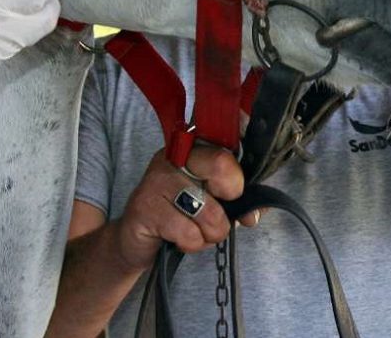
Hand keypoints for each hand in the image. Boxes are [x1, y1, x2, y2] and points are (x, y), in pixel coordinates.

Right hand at [114, 147, 255, 270]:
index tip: (234, 195)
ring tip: (193, 230)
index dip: (239, 176)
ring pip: (210, 211)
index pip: (229, 147)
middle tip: (216, 214)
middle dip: (229, 200)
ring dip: (210, 233)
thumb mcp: (214, 204)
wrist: (136, 242)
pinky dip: (191, 244)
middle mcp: (175, 156)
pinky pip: (189, 232)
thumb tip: (254, 213)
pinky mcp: (145, 206)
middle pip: (222, 165)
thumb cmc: (180, 217)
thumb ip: (238, 202)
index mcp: (195, 148)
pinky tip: (176, 238)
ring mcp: (157, 179)